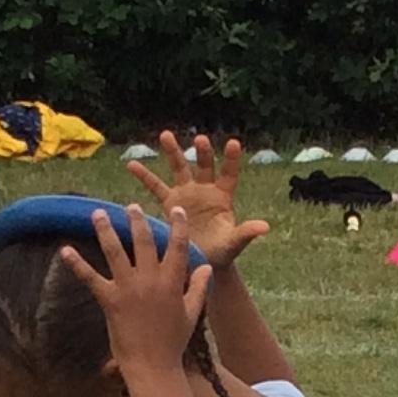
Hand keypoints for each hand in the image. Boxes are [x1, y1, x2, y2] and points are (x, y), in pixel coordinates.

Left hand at [59, 204, 214, 389]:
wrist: (153, 366)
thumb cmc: (173, 342)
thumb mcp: (191, 312)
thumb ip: (199, 287)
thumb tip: (207, 268)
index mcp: (172, 282)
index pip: (178, 246)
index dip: (178, 225)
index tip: (175, 209)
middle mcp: (150, 280)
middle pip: (143, 241)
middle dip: (137, 220)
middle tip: (131, 206)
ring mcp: (129, 289)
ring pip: (115, 251)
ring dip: (106, 230)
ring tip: (98, 213)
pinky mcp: (110, 301)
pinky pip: (91, 278)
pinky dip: (77, 264)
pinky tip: (65, 251)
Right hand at [125, 131, 269, 271]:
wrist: (200, 261)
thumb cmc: (221, 252)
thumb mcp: (234, 242)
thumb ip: (246, 232)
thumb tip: (265, 227)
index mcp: (223, 197)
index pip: (229, 174)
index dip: (231, 159)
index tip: (233, 142)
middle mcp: (205, 190)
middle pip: (204, 165)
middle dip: (203, 152)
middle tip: (200, 139)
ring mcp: (187, 194)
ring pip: (180, 168)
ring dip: (173, 152)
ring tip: (166, 135)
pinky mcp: (170, 203)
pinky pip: (156, 187)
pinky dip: (144, 176)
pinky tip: (132, 164)